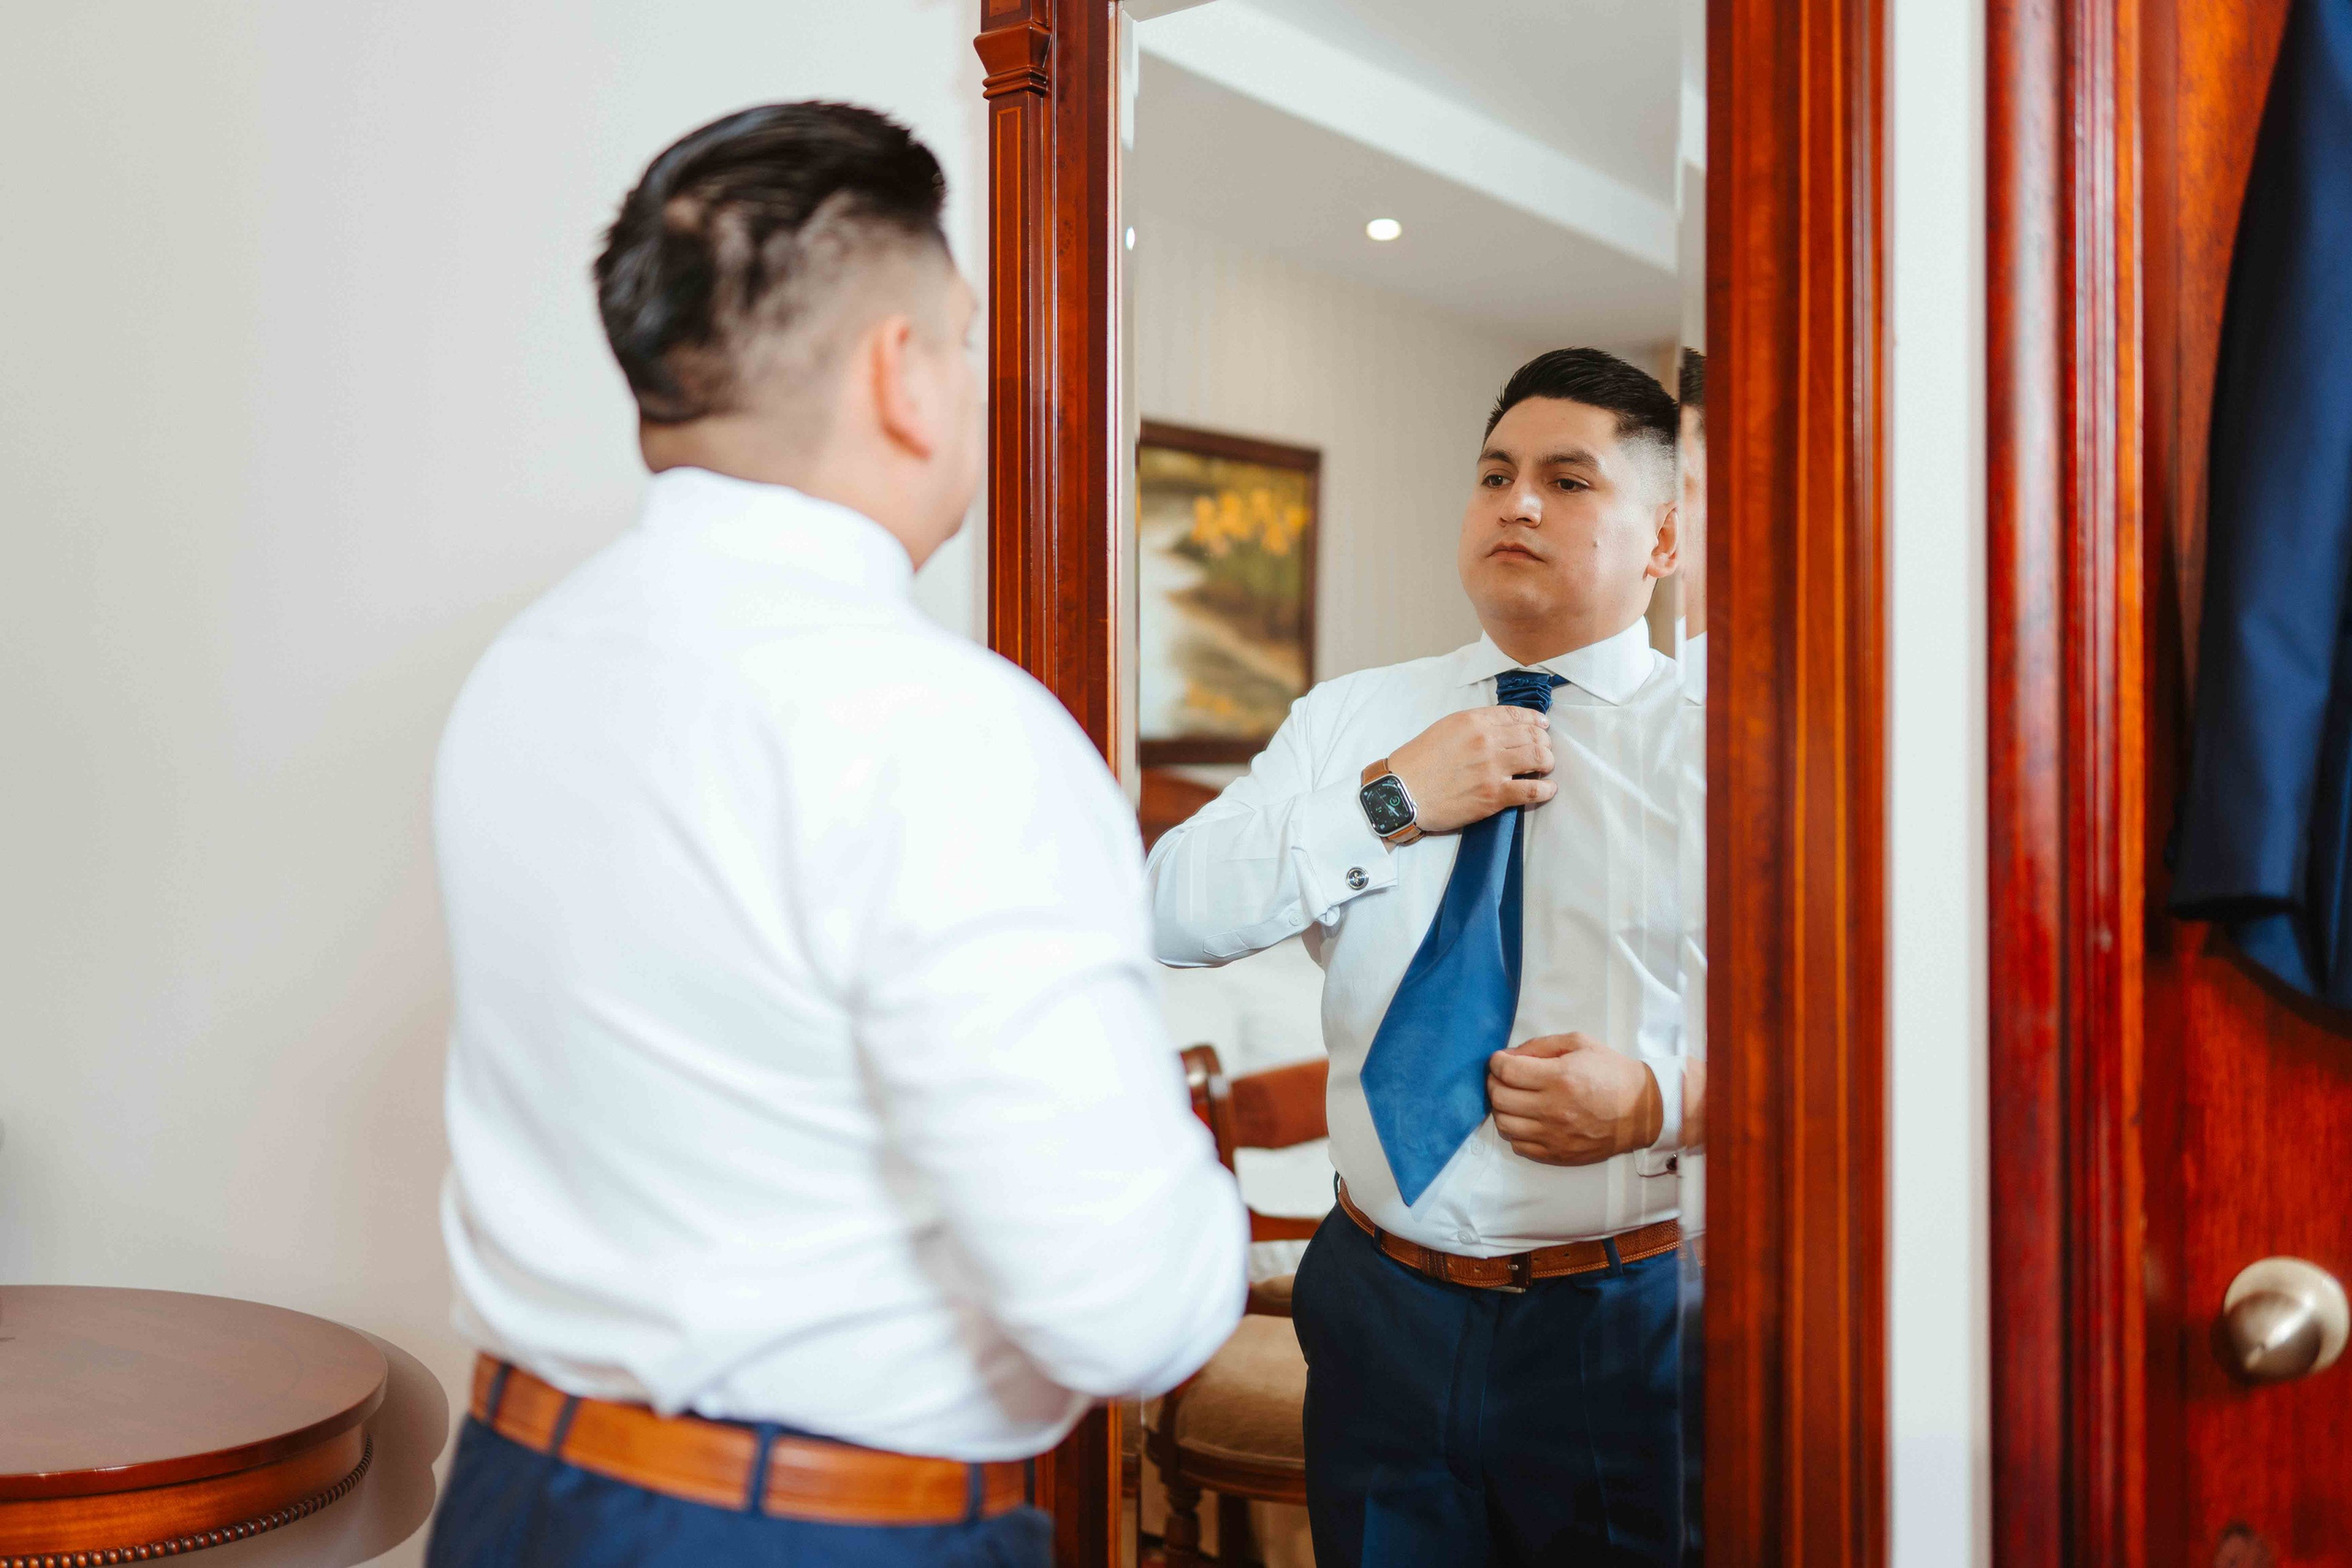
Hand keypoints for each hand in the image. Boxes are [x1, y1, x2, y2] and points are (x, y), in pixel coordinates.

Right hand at [1386, 708, 1554, 834]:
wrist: (1403, 792)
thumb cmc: (1418, 762)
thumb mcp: (1445, 728)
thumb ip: (1474, 725)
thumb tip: (1500, 728)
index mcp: (1474, 721)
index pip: (1516, 715)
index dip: (1535, 720)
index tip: (1542, 726)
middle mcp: (1487, 741)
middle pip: (1533, 735)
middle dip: (1544, 742)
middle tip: (1544, 750)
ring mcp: (1493, 768)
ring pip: (1539, 758)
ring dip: (1548, 762)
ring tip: (1545, 768)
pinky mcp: (1494, 795)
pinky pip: (1533, 790)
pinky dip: (1546, 789)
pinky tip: (1547, 790)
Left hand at [1487, 1033, 1661, 1165]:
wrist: (1642, 1110)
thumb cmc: (1611, 1072)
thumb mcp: (1580, 1044)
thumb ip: (1540, 1046)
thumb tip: (1508, 1056)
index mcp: (1559, 1078)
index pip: (1506, 1071)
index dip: (1496, 1062)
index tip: (1500, 1060)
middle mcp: (1553, 1109)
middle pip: (1499, 1098)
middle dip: (1494, 1083)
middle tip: (1503, 1078)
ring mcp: (1554, 1136)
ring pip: (1504, 1125)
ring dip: (1502, 1108)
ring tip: (1514, 1099)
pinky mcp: (1557, 1154)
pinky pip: (1519, 1145)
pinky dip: (1515, 1131)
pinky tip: (1526, 1119)